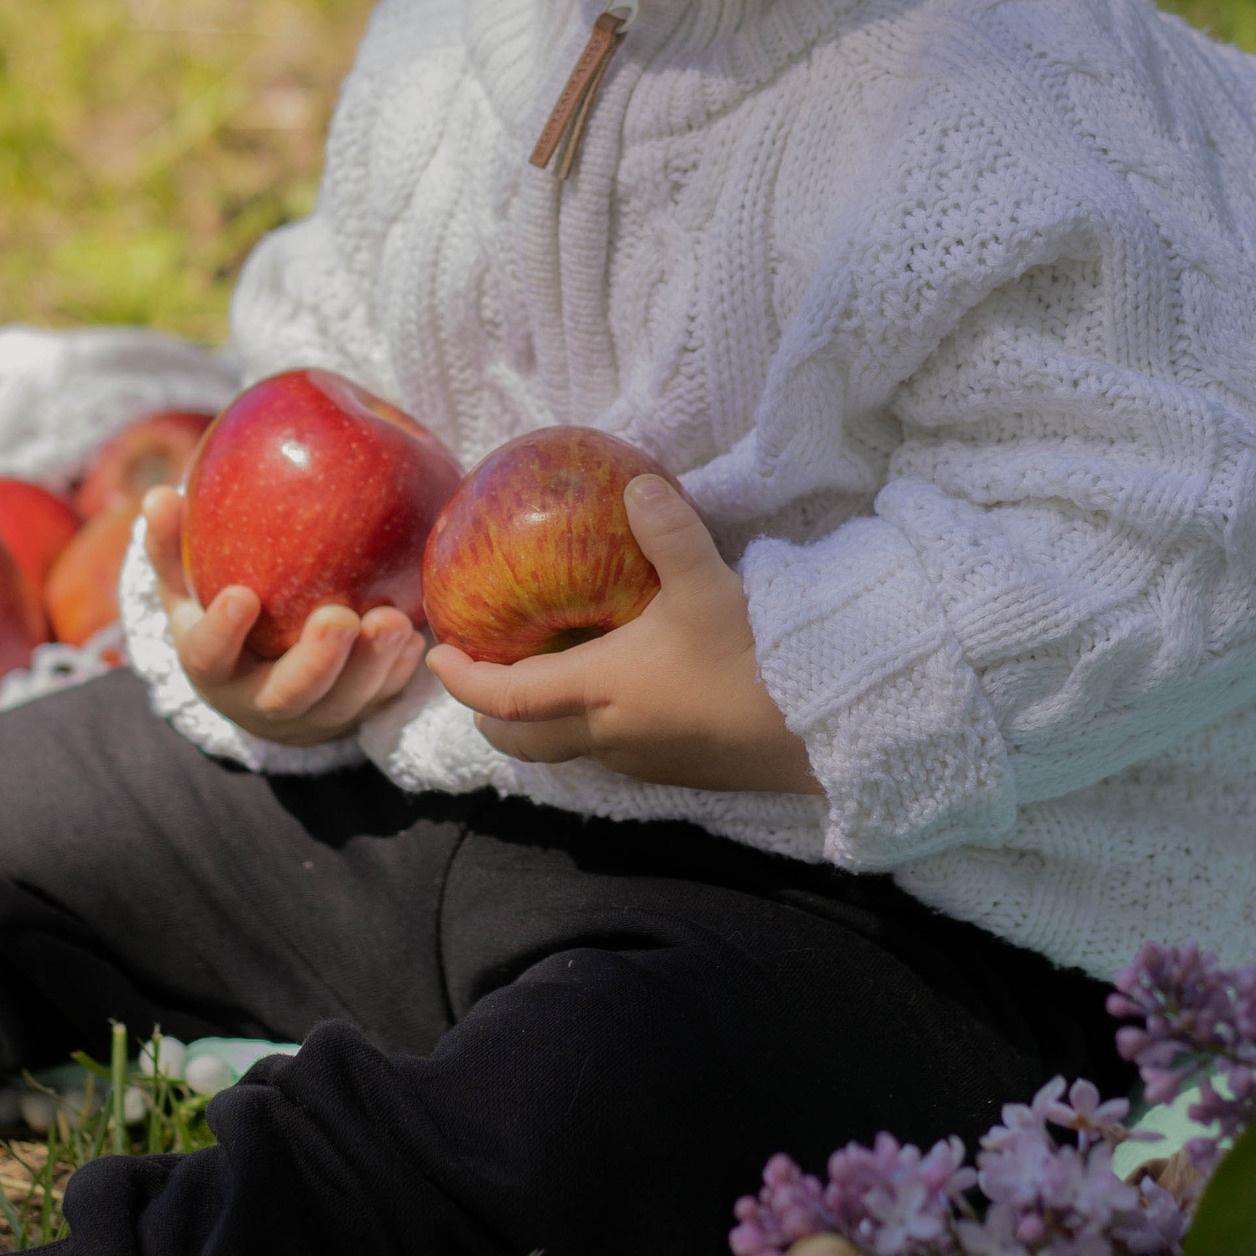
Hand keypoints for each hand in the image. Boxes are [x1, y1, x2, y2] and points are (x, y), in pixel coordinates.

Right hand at [144, 487, 427, 742]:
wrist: (262, 685)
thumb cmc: (221, 616)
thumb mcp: (188, 587)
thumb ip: (171, 545)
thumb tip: (157, 495)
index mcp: (214, 669)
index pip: (208, 657)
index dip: (222, 633)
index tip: (242, 595)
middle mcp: (260, 701)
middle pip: (286, 696)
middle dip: (317, 662)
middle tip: (340, 617)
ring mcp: (312, 716)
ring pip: (343, 704)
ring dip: (372, 667)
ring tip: (394, 622)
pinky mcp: (356, 716)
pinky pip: (381, 700)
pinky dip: (398, 673)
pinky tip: (414, 637)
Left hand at [424, 476, 820, 792]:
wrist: (817, 727)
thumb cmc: (753, 658)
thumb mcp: (709, 583)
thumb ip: (669, 532)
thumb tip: (637, 485)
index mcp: (598, 690)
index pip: (505, 697)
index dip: (464, 681)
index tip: (439, 657)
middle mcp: (606, 735)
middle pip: (522, 741)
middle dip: (489, 714)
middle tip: (477, 677)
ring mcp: (640, 760)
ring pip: (564, 751)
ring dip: (536, 725)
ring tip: (537, 680)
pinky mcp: (673, 770)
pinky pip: (606, 754)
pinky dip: (582, 730)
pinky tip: (611, 695)